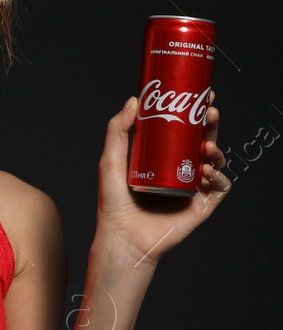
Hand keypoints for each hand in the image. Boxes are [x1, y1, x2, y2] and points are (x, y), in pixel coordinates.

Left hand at [94, 93, 229, 266]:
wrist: (123, 236)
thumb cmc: (114, 202)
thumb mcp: (111, 160)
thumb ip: (118, 130)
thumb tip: (134, 100)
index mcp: (162, 157)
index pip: (184, 129)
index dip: (195, 111)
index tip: (201, 93)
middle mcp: (180, 170)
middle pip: (203, 140)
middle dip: (211, 124)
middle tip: (210, 111)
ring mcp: (193, 187)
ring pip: (215, 161)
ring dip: (216, 149)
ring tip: (206, 146)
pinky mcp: (201, 205)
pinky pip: (219, 187)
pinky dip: (218, 176)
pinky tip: (207, 171)